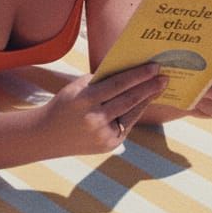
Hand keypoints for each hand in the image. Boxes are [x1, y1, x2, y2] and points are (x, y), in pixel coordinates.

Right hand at [42, 63, 166, 154]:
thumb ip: (100, 81)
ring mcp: (103, 135)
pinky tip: (144, 102)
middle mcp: (96, 118)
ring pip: (131, 114)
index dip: (138, 75)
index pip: (118, 84)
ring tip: (159, 88)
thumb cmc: (65, 104)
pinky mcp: (108, 145)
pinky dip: (135, 113)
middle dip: (149, 87)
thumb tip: (128, 72)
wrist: (47, 135)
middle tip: (164, 76)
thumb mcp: (77, 88)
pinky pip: (126, 125)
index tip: (154, 67)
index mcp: (86, 99)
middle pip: (129, 99)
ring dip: (147, 100)